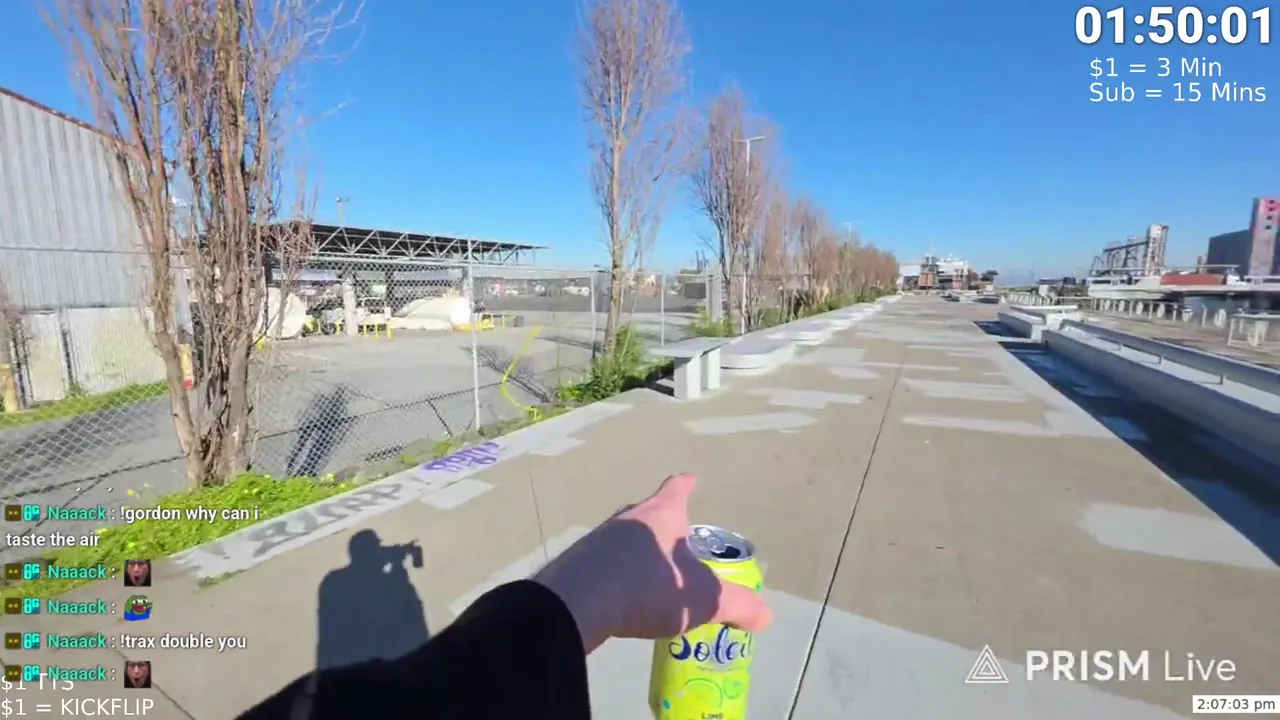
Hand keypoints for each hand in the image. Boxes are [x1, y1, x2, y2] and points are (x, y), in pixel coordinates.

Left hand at [533, 473, 772, 653]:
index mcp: (661, 515)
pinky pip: (601, 565)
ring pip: (622, 538)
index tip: (690, 479)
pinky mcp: (574, 566)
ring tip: (649, 574)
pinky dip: (613, 575)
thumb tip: (765, 616)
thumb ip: (737, 605)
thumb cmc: (649, 586)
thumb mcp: (704, 599)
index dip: (685, 485)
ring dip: (636, 552)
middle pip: (647, 512)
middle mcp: (627, 519)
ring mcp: (596, 540)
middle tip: (675, 541)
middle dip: (662, 524)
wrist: (580, 603)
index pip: (676, 490)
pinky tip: (619, 597)